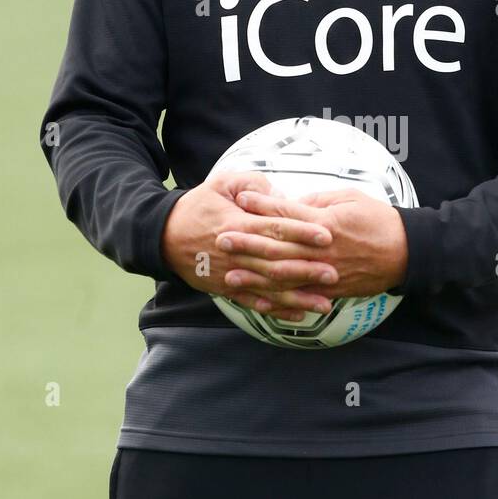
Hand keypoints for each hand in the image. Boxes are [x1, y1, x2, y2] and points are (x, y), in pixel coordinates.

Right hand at [160, 170, 340, 320]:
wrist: (163, 236)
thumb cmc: (198, 206)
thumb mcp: (222, 183)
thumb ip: (253, 185)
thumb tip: (280, 195)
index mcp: (238, 224)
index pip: (275, 227)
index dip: (301, 231)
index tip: (327, 235)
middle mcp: (237, 252)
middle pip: (276, 261)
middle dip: (306, 268)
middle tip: (334, 272)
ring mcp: (231, 273)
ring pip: (269, 288)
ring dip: (297, 297)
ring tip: (324, 305)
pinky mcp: (226, 288)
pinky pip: (254, 302)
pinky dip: (276, 310)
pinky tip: (298, 315)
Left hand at [216, 187, 408, 298]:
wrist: (407, 252)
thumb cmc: (378, 220)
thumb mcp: (349, 198)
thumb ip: (317, 202)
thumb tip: (291, 204)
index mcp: (326, 223)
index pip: (288, 213)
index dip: (262, 206)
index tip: (240, 199)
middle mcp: (322, 249)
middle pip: (279, 246)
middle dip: (248, 242)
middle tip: (222, 238)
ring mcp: (326, 273)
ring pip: (285, 275)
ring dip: (255, 275)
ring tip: (230, 274)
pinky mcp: (332, 290)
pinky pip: (301, 296)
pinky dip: (280, 300)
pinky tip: (260, 300)